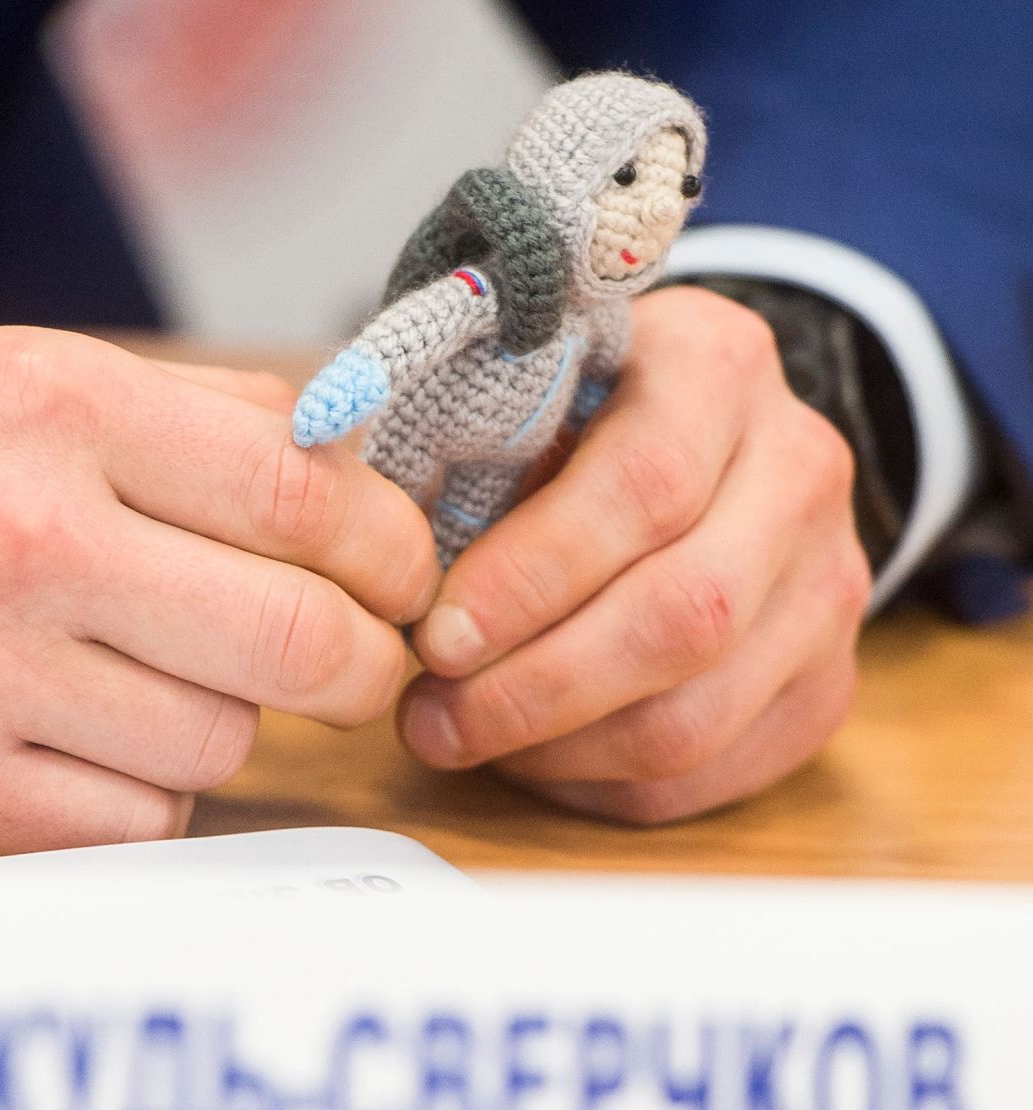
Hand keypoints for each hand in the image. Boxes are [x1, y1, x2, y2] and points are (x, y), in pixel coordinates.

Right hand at [0, 325, 436, 854]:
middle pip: (302, 641)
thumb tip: (368, 474)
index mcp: (69, 411)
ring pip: (225, 742)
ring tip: (177, 671)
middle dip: (370, 664)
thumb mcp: (58, 382)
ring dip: (239, 718)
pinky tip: (106, 733)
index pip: (310, 499)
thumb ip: (226, 419)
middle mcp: (23, 540)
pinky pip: (145, 822)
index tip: (404, 579)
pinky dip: (159, 792)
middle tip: (363, 657)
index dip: (397, 553)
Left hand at [401, 287, 869, 822]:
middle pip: (685, 614)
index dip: (530, 576)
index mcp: (720, 369)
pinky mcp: (829, 677)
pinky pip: (720, 767)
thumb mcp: (537, 385)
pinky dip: (612, 785)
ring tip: (468, 739)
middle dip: (537, 688)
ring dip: (562, 748)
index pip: (641, 487)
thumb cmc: (595, 413)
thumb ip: (472, 444)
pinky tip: (542, 758)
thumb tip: (376, 565)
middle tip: (432, 718)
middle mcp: (800, 473)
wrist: (723, 440)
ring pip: (702, 712)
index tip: (435, 637)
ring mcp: (833, 583)